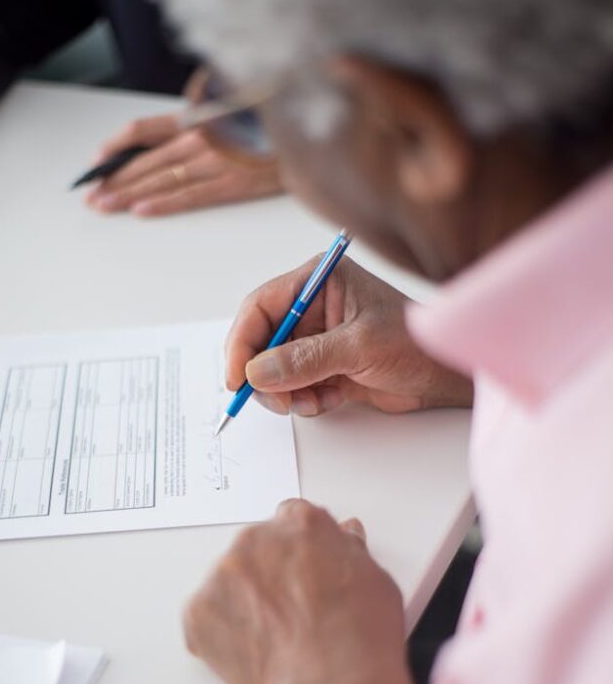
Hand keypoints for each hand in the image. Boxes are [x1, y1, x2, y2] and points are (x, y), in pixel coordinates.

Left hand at [85, 114, 281, 216]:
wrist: (311, 131)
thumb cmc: (274, 123)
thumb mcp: (233, 111)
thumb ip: (205, 122)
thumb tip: (180, 137)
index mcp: (197, 117)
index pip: (143, 130)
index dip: (116, 146)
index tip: (97, 161)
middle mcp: (200, 136)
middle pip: (145, 159)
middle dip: (114, 179)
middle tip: (92, 195)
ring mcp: (214, 160)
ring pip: (161, 179)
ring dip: (128, 195)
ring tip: (106, 206)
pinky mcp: (232, 182)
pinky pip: (190, 196)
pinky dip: (163, 203)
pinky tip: (141, 211)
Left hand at [184, 500, 415, 683]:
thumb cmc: (361, 639)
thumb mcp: (376, 580)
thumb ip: (349, 551)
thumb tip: (342, 538)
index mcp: (302, 523)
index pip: (290, 520)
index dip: (298, 550)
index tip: (302, 571)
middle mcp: (257, 538)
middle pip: (255, 547)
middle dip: (268, 574)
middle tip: (291, 613)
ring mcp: (223, 575)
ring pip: (228, 582)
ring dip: (242, 602)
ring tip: (274, 640)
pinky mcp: (198, 612)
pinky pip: (203, 618)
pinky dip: (220, 634)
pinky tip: (251, 653)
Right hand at [226, 255, 472, 415]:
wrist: (447, 377)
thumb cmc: (416, 344)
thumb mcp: (359, 347)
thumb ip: (306, 359)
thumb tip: (257, 373)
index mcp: (318, 281)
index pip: (261, 306)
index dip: (242, 342)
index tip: (237, 376)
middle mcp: (312, 307)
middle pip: (261, 341)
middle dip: (264, 374)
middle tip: (276, 400)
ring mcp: (317, 339)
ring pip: (274, 370)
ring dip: (286, 392)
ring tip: (312, 402)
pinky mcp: (324, 367)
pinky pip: (294, 387)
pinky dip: (304, 400)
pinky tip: (329, 400)